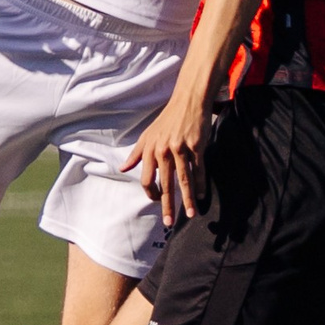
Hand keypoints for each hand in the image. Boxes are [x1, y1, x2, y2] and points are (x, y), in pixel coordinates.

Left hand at [127, 91, 210, 226]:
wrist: (188, 101)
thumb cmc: (167, 119)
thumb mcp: (147, 135)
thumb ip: (136, 154)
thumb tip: (122, 169)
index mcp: (149, 150)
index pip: (147, 179)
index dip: (151, 193)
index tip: (158, 201)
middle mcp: (163, 151)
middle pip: (165, 184)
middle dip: (167, 205)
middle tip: (169, 223)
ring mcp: (180, 149)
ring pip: (184, 180)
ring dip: (188, 199)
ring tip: (191, 214)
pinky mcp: (196, 147)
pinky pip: (198, 170)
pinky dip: (200, 184)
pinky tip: (201, 196)